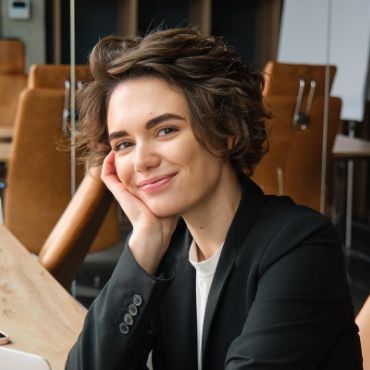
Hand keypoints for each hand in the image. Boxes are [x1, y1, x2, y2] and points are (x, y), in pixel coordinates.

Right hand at [101, 151, 176, 274]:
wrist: (156, 229)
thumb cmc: (166, 217)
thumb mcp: (171, 195)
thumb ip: (174, 186)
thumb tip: (186, 173)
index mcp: (142, 190)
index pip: (136, 172)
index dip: (137, 160)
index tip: (144, 149)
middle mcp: (131, 189)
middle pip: (123, 168)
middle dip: (125, 154)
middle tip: (130, 142)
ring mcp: (123, 190)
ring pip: (112, 170)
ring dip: (115, 156)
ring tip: (119, 145)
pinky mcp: (118, 191)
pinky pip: (106, 175)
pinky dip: (107, 163)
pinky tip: (113, 153)